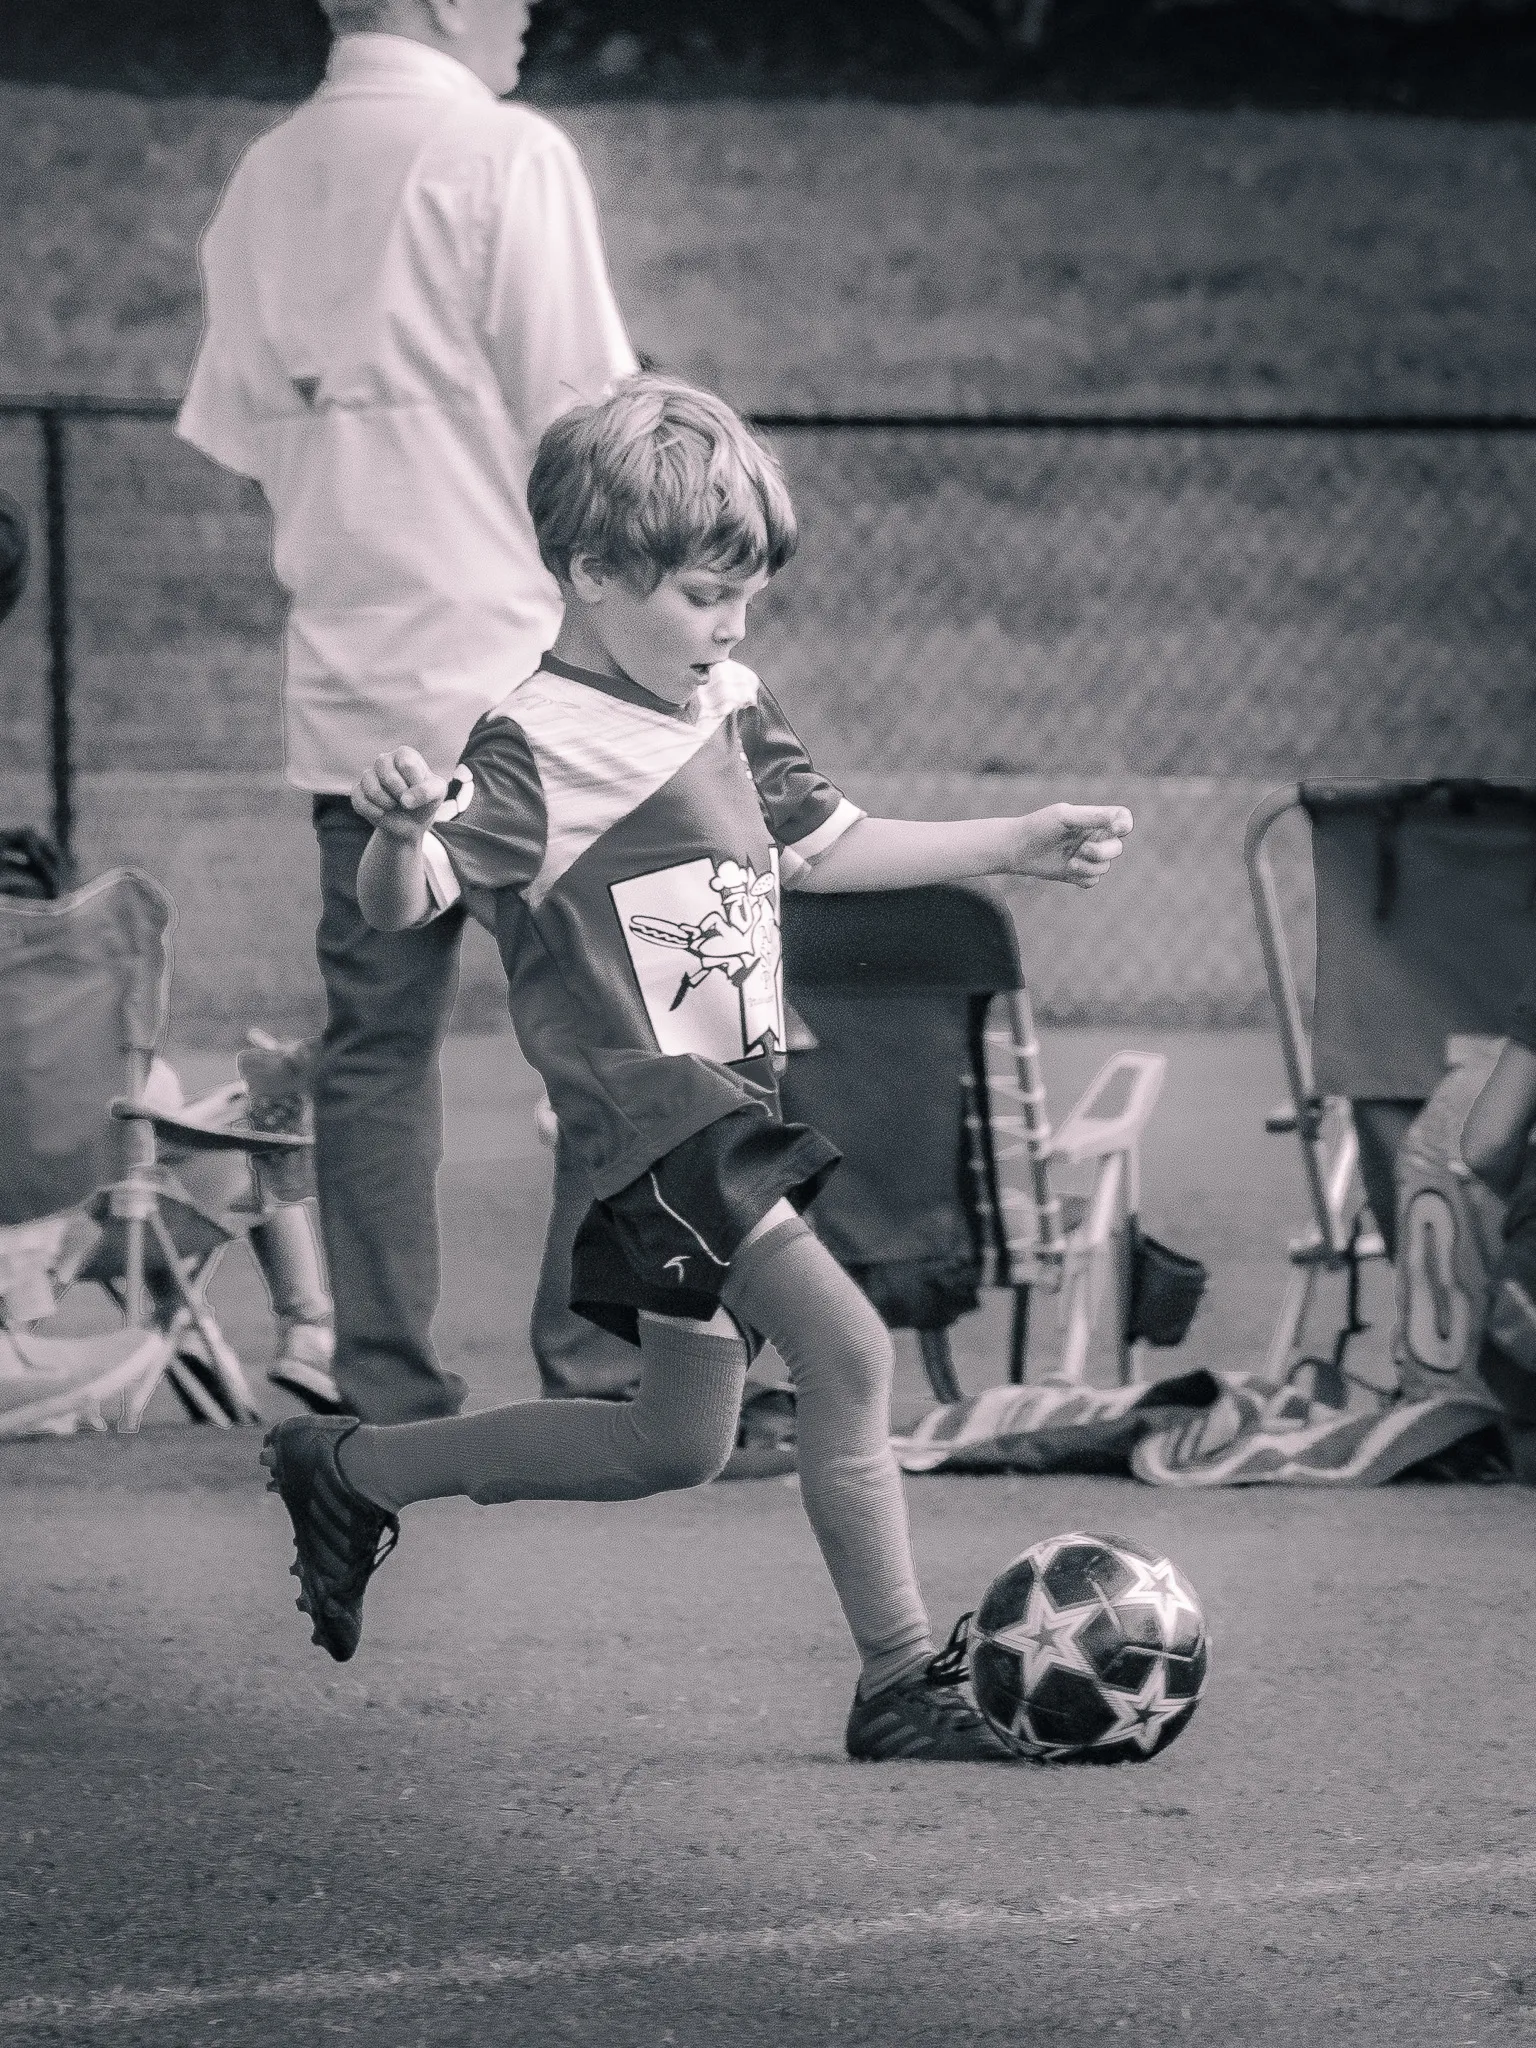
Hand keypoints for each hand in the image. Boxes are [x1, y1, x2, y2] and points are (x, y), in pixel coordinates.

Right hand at [352, 747, 447, 840]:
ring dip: (386, 802)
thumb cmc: (425, 800)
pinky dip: (374, 811)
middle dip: (399, 791)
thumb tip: (405, 801)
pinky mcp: (358, 792)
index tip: (421, 790)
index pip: (406, 764)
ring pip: (370, 786)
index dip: (414, 783)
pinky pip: (359, 800)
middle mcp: (384, 760)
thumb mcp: (437, 793)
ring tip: (394, 806)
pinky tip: (382, 813)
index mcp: (404, 754)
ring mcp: (369, 776)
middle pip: (384, 769)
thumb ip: (427, 792)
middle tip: (406, 800)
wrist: (411, 822)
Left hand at [1013, 803, 1132, 887]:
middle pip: (1116, 848)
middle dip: (1102, 852)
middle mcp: (1094, 837)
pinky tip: (1068, 870)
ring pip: (1104, 867)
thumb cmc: (1039, 826)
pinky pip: (1093, 881)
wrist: (1017, 848)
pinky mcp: (1078, 874)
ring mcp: (1087, 857)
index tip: (1117, 828)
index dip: (1125, 824)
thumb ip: (1092, 817)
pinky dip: (1083, 877)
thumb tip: (1119, 820)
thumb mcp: (1064, 817)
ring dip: (1089, 866)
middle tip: (1083, 850)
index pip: (1122, 819)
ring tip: (1070, 862)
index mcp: (1095, 819)